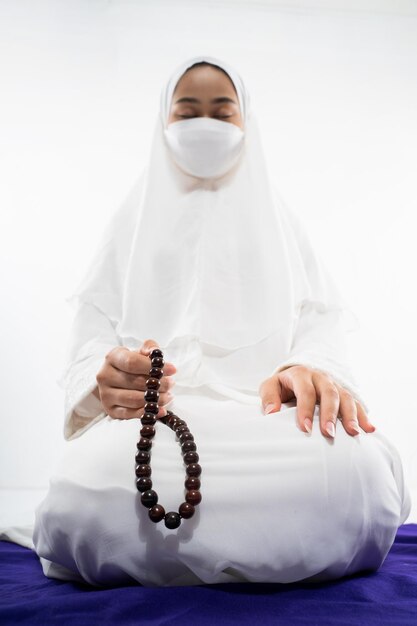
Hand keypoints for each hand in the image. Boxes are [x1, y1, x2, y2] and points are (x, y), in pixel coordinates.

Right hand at [95, 339, 175, 419]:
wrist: (115, 379)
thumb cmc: (131, 365)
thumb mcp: (139, 352)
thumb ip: (149, 347)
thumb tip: (155, 352)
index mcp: (112, 357)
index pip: (132, 362)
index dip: (153, 367)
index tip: (172, 370)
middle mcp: (105, 376)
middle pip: (135, 382)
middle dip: (158, 384)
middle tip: (171, 384)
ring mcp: (106, 394)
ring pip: (134, 400)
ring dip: (155, 400)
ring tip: (168, 396)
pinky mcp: (110, 410)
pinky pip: (131, 414)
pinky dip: (148, 413)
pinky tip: (161, 410)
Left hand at [258, 365, 375, 438]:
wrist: (297, 375)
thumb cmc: (282, 386)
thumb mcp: (270, 386)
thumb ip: (269, 396)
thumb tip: (271, 412)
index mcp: (301, 374)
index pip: (305, 391)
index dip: (306, 409)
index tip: (305, 428)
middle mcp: (321, 378)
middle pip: (329, 393)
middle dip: (330, 414)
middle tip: (329, 433)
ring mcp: (334, 385)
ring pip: (346, 397)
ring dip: (351, 415)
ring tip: (353, 433)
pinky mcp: (344, 393)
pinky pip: (356, 403)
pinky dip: (364, 416)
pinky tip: (370, 430)